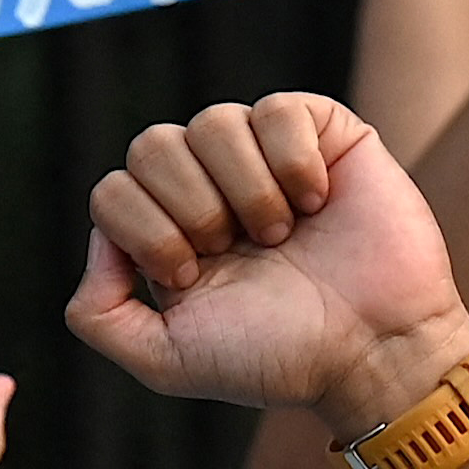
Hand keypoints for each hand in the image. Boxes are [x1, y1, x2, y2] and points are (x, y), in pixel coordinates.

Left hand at [68, 95, 468, 427]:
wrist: (371, 352)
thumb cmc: (275, 358)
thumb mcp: (163, 359)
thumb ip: (97, 312)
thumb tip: (101, 238)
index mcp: (166, 232)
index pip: (113, 191)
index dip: (144, 231)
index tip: (190, 275)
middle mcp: (209, 187)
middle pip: (151, 145)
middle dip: (189, 207)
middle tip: (236, 250)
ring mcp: (266, 158)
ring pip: (212, 121)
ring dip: (244, 189)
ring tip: (280, 234)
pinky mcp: (327, 137)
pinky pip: (279, 109)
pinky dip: (291, 159)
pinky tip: (316, 201)